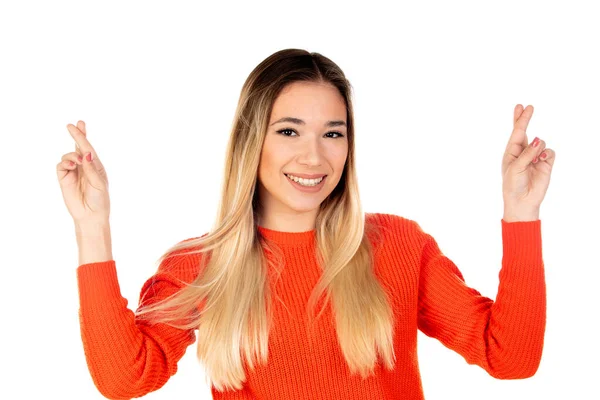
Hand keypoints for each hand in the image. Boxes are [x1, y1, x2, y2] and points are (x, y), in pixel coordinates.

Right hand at [56, 120, 109, 223]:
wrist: (90, 215)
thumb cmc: (99, 200)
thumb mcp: (98, 183)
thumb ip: (91, 168)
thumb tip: (86, 153)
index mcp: (96, 166)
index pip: (88, 148)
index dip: (83, 136)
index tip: (79, 124)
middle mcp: (85, 167)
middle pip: (78, 147)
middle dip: (76, 135)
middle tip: (72, 125)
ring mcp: (74, 172)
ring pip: (68, 155)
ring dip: (71, 156)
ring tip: (77, 163)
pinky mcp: (64, 178)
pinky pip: (61, 165)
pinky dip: (65, 163)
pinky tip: (71, 167)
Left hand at [501, 105, 555, 219]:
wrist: (523, 201)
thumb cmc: (513, 185)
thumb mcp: (515, 168)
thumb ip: (526, 153)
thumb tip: (537, 140)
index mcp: (511, 152)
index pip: (516, 132)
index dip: (519, 119)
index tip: (521, 106)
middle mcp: (523, 152)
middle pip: (525, 131)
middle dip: (526, 119)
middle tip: (528, 107)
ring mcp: (534, 157)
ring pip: (540, 142)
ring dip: (537, 149)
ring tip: (533, 162)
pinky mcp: (546, 163)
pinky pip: (549, 152)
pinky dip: (546, 154)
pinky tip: (541, 161)